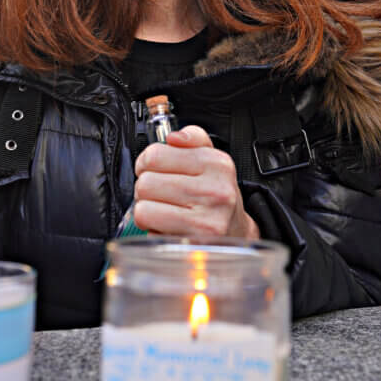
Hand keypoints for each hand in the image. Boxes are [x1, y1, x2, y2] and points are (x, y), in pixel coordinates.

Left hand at [132, 125, 258, 238]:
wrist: (236, 234)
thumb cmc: (216, 197)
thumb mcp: (212, 161)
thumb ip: (194, 138)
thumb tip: (174, 137)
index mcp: (217, 164)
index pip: (155, 155)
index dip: (145, 163)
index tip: (153, 170)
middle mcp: (215, 191)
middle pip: (146, 183)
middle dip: (146, 190)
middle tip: (159, 195)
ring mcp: (206, 220)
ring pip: (144, 209)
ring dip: (147, 212)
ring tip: (164, 211)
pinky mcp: (194, 243)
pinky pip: (151, 232)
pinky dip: (154, 231)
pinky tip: (169, 227)